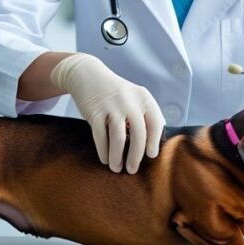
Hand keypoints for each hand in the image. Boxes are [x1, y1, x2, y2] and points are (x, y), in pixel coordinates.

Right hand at [50, 53, 165, 173]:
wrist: (87, 74)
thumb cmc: (115, 93)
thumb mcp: (133, 97)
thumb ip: (144, 116)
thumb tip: (152, 146)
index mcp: (143, 97)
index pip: (155, 122)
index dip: (154, 141)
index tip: (151, 155)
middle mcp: (129, 101)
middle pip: (138, 134)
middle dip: (136, 156)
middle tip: (132, 170)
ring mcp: (111, 106)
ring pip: (118, 138)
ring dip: (118, 157)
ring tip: (116, 169)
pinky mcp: (94, 112)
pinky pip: (100, 137)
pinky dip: (103, 151)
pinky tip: (105, 159)